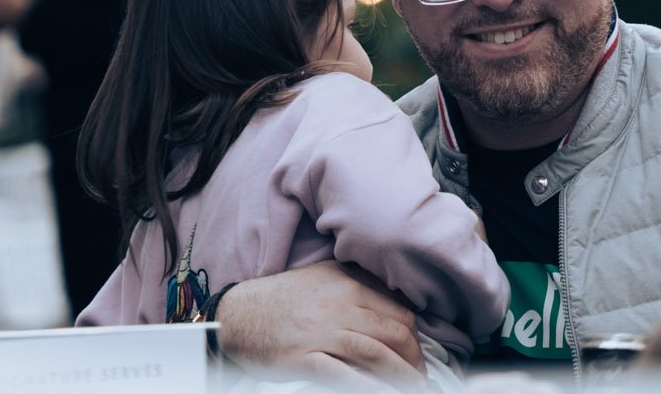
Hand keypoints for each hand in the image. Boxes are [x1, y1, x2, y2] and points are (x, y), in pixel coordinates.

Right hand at [214, 260, 426, 388]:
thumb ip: (358, 285)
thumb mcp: (324, 277)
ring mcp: (321, 332)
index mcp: (348, 284)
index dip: (415, 338)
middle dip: (415, 360)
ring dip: (401, 375)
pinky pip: (342, 374)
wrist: (238, 314)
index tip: (419, 357)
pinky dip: (367, 386)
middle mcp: (339, 305)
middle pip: (393, 333)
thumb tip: (395, 303)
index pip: (398, 312)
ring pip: (374, 352)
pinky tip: (382, 393)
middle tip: (422, 379)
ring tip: (415, 390)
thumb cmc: (283, 298)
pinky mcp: (303, 358)